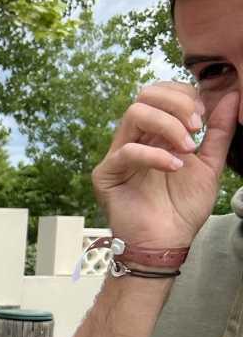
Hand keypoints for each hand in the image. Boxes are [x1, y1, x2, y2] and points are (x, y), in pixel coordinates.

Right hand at [92, 85, 238, 248]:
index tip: (204, 119)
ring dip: (167, 125)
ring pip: (134, 114)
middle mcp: (135, 138)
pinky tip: (174, 168)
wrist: (166, 243)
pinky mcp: (107, 174)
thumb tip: (232, 96)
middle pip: (145, 94)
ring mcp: (118, 154)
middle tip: (196, 128)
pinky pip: (127, 151)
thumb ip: (218, 132)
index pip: (162, 93)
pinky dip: (155, 155)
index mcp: (155, 133)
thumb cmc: (183, 208)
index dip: (185, 96)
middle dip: (177, 104)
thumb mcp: (209, 165)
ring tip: (187, 149)